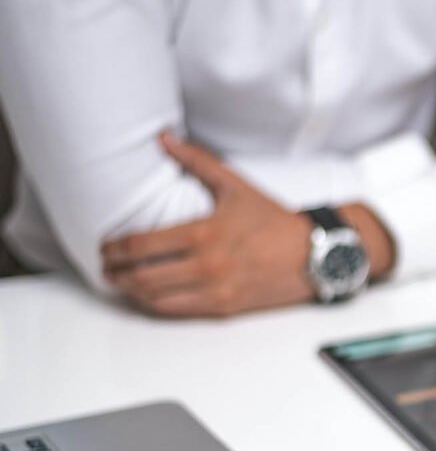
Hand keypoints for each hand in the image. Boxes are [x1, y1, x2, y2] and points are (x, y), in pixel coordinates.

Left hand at [102, 132, 393, 317]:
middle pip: (142, 275)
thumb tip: (164, 138)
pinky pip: (178, 311)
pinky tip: (148, 296)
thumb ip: (196, 160)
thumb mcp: (236, 185)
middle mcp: (208, 265)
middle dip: (116, 272)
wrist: (314, 255)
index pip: (142, 244)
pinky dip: (155, 305)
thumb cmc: (275, 222)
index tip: (105, 246)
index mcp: (205, 232)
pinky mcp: (225, 308)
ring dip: (131, 292)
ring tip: (122, 282)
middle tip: (106, 266)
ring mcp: (216, 290)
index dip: (115, 247)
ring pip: (155, 298)